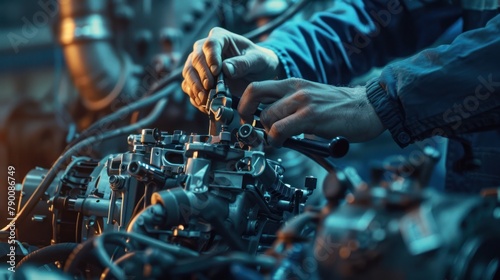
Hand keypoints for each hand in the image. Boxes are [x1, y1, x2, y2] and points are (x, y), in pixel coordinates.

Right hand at [182, 27, 281, 111]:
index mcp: (220, 37)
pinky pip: (189, 86)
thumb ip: (244, 63)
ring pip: (188, 72)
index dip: (211, 58)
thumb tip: (226, 69)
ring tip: (205, 99)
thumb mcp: (258, 60)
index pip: (210, 44)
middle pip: (195, 58)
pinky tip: (204, 104)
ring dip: (195, 87)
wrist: (257, 73)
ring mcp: (199, 64)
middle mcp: (205, 48)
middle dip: (201, 75)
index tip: (216, 72)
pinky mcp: (197, 78)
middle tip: (209, 88)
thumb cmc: (259, 62)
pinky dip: (194, 96)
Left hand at [238, 78, 384, 145]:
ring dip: (266, 133)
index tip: (244, 119)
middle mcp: (295, 89)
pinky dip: (276, 140)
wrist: (369, 107)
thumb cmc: (340, 108)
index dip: (243, 105)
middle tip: (256, 133)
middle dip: (249, 120)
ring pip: (266, 117)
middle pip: (254, 98)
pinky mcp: (312, 117)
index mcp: (292, 84)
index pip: (255, 87)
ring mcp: (303, 101)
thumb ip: (289, 107)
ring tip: (277, 140)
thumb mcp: (310, 99)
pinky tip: (285, 143)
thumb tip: (268, 125)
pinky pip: (281, 130)